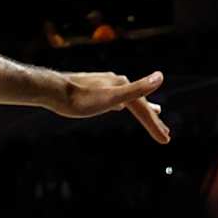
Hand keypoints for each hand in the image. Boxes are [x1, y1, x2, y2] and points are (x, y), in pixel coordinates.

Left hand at [51, 71, 170, 143]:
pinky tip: (120, 106)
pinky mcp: (93, 90)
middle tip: (166, 133)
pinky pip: (114, 98)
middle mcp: (116, 83)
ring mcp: (104, 86)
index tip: (165, 141)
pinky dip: (124, 104)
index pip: (144, 109)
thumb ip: (136, 90)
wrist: (50, 90)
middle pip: (139, 104)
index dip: (155, 125)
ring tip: (154, 113)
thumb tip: (160, 76)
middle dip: (152, 119)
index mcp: (123, 85)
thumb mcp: (110, 97)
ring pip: (129, 100)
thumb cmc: (79, 98)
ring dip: (142, 109)